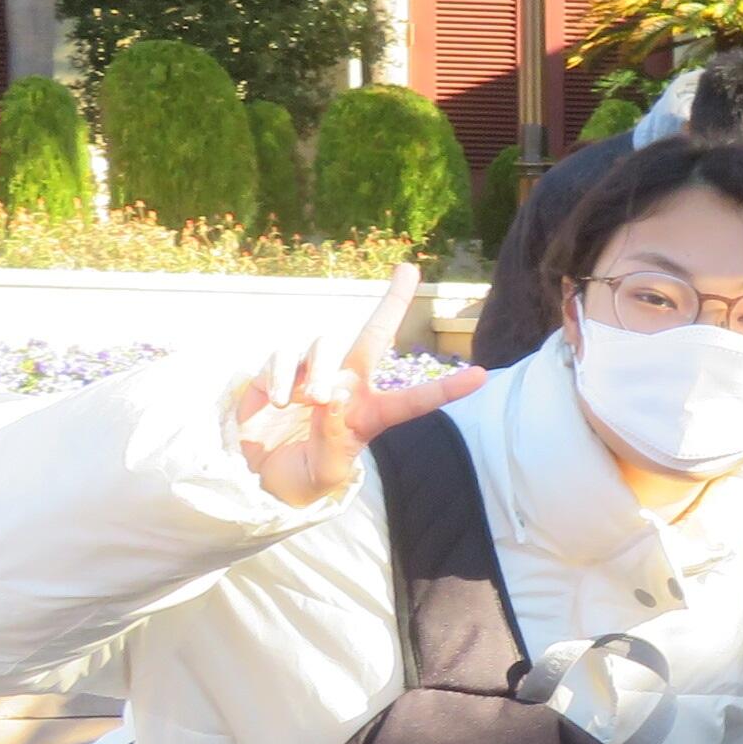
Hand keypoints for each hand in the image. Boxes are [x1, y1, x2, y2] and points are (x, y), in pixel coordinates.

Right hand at [233, 265, 485, 506]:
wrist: (260, 474)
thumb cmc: (305, 473)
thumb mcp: (326, 472)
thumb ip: (333, 442)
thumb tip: (335, 397)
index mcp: (372, 413)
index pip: (413, 400)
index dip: (446, 390)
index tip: (482, 376)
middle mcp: (347, 384)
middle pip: (374, 334)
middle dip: (392, 300)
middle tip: (409, 269)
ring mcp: (313, 373)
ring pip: (324, 344)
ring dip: (319, 370)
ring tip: (311, 401)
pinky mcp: (278, 370)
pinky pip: (284, 356)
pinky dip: (282, 378)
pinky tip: (279, 402)